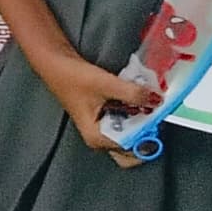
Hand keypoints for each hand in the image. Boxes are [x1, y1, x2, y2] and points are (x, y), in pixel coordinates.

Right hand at [30, 45, 161, 169]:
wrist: (55, 62)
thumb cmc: (71, 77)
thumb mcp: (105, 84)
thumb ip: (132, 93)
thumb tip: (156, 100)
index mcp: (97, 137)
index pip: (131, 147)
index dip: (147, 132)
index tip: (156, 115)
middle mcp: (100, 137)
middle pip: (132, 148)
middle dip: (146, 132)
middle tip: (153, 112)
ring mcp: (103, 127)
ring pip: (132, 133)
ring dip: (142, 119)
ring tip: (147, 101)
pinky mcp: (106, 116)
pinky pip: (127, 120)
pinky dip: (136, 112)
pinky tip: (138, 97)